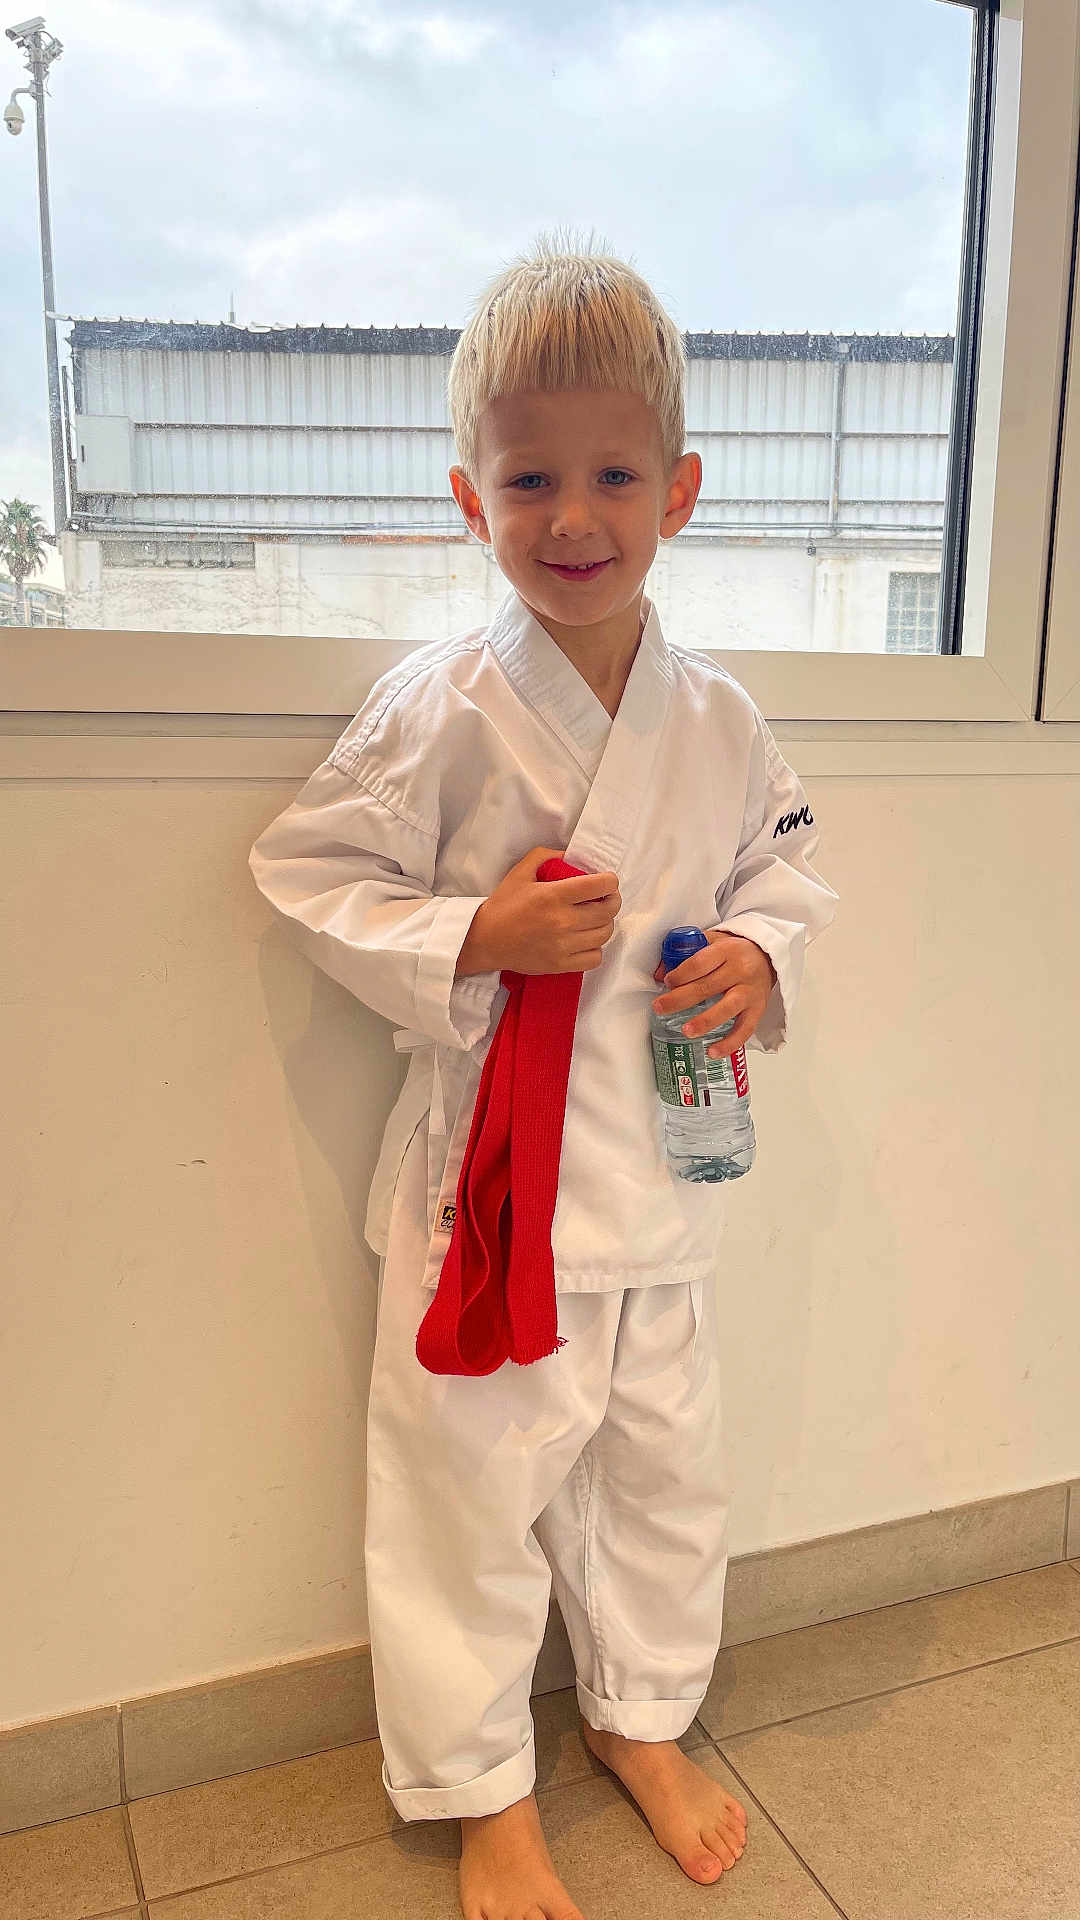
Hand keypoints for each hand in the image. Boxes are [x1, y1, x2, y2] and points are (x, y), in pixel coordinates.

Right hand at [463, 846, 621, 976]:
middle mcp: (562, 921)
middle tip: (606, 898)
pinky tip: (586, 940)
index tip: (607, 881)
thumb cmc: (503, 905)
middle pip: (608, 911)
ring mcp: (563, 946)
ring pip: (604, 934)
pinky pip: (595, 958)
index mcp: (553, 896)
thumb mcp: (520, 871)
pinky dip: (595, 948)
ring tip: (596, 918)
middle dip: (612, 900)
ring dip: (605, 923)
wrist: (484, 940)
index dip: (610, 881)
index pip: (600, 886)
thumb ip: (546, 857)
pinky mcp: (560, 965)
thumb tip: (571, 856)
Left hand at [652, 930, 775, 1058]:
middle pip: (708, 986)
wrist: (768, 957)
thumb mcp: (711, 942)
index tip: (667, 982)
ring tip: (686, 1031)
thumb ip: (686, 953)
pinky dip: (730, 1043)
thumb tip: (659, 973)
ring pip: (727, 1008)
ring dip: (705, 1021)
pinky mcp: (758, 1009)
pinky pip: (745, 1030)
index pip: (700, 963)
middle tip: (660, 1007)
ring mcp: (750, 992)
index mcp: (727, 951)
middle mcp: (740, 970)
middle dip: (680, 999)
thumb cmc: (735, 952)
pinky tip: (713, 1052)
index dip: (681, 974)